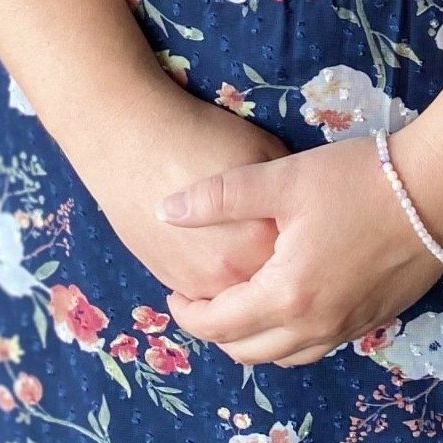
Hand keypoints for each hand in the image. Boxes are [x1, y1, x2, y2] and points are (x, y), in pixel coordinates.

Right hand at [86, 80, 292, 303]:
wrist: (132, 142)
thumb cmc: (201, 137)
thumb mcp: (262, 152)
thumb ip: (286, 193)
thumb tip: (306, 214)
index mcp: (261, 242)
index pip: (301, 260)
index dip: (308, 244)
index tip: (311, 228)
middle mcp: (231, 274)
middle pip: (272, 289)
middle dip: (283, 271)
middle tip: (292, 245)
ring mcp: (198, 283)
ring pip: (239, 304)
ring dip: (252, 286)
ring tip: (260, 253)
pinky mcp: (171, 281)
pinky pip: (207, 297)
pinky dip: (221, 286)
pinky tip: (226, 254)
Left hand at [152, 127, 442, 367]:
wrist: (436, 189)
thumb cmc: (357, 179)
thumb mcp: (284, 179)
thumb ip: (220, 196)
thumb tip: (164, 210)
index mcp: (287, 296)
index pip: (219, 326)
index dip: (188, 313)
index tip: (174, 293)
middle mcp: (315, 326)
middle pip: (248, 352)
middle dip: (216, 332)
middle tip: (201, 300)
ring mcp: (347, 328)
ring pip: (285, 356)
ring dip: (253, 340)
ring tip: (240, 304)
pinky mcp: (372, 320)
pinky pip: (317, 347)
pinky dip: (290, 337)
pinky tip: (290, 302)